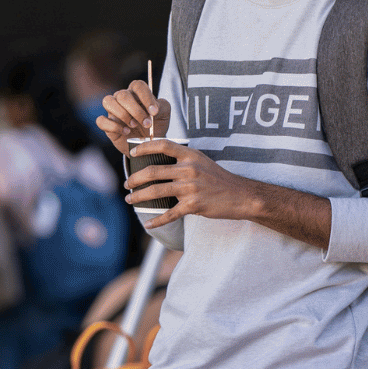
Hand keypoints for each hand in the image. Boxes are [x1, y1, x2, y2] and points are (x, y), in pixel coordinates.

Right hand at [94, 80, 169, 156]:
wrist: (149, 144)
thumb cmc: (155, 125)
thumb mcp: (164, 114)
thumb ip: (161, 106)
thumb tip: (153, 107)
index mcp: (136, 93)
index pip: (137, 85)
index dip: (146, 97)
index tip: (154, 112)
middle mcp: (122, 98)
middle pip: (123, 95)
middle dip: (136, 111)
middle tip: (146, 123)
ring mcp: (112, 110)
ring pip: (108, 102)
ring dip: (123, 115)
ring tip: (134, 126)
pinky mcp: (106, 124)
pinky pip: (101, 120)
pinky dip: (113, 126)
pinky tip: (125, 132)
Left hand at [123, 138, 261, 228]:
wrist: (241, 195)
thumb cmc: (219, 178)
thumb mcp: (202, 161)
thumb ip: (183, 159)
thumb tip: (160, 160)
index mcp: (191, 155)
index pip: (163, 145)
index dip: (145, 147)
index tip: (132, 153)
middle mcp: (189, 169)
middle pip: (153, 171)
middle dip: (135, 178)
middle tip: (127, 184)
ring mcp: (191, 188)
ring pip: (156, 191)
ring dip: (139, 196)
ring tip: (130, 199)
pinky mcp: (193, 205)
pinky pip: (169, 214)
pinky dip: (156, 220)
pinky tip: (147, 223)